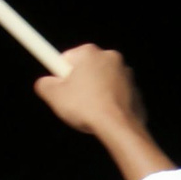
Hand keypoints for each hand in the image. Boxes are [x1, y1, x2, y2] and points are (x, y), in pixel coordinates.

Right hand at [34, 44, 149, 140]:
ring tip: (90, 110)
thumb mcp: (54, 96)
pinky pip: (117, 94)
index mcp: (89, 52)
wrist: (119, 127)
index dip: (60, 73)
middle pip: (87, 68)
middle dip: (80, 82)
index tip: (59, 84)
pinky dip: (111, 102)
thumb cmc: (86, 107)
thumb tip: (44, 83)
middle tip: (73, 101)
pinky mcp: (136, 90)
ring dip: (96, 92)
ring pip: (103, 81)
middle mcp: (110, 57)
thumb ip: (44, 84)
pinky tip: (105, 115)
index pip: (67, 58)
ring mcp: (126, 73)